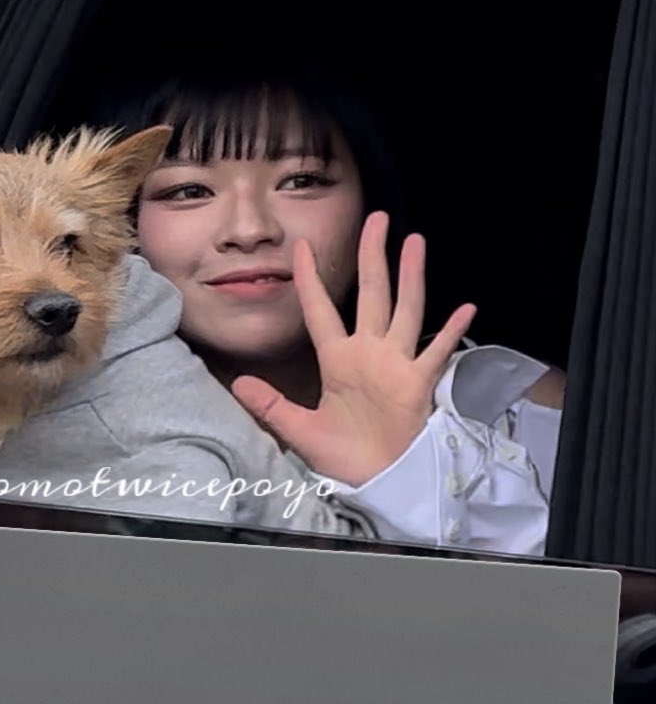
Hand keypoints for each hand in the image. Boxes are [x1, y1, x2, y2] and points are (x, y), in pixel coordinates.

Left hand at [231, 212, 476, 487]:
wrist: (377, 484)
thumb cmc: (342, 457)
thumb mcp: (299, 431)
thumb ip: (271, 406)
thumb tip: (238, 383)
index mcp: (336, 359)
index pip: (319, 310)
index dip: (310, 280)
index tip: (302, 247)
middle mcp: (368, 353)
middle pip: (371, 294)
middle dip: (372, 257)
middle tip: (376, 219)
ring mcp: (396, 365)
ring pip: (405, 311)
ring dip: (410, 277)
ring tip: (414, 241)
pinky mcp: (418, 385)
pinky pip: (436, 354)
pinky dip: (451, 332)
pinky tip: (466, 308)